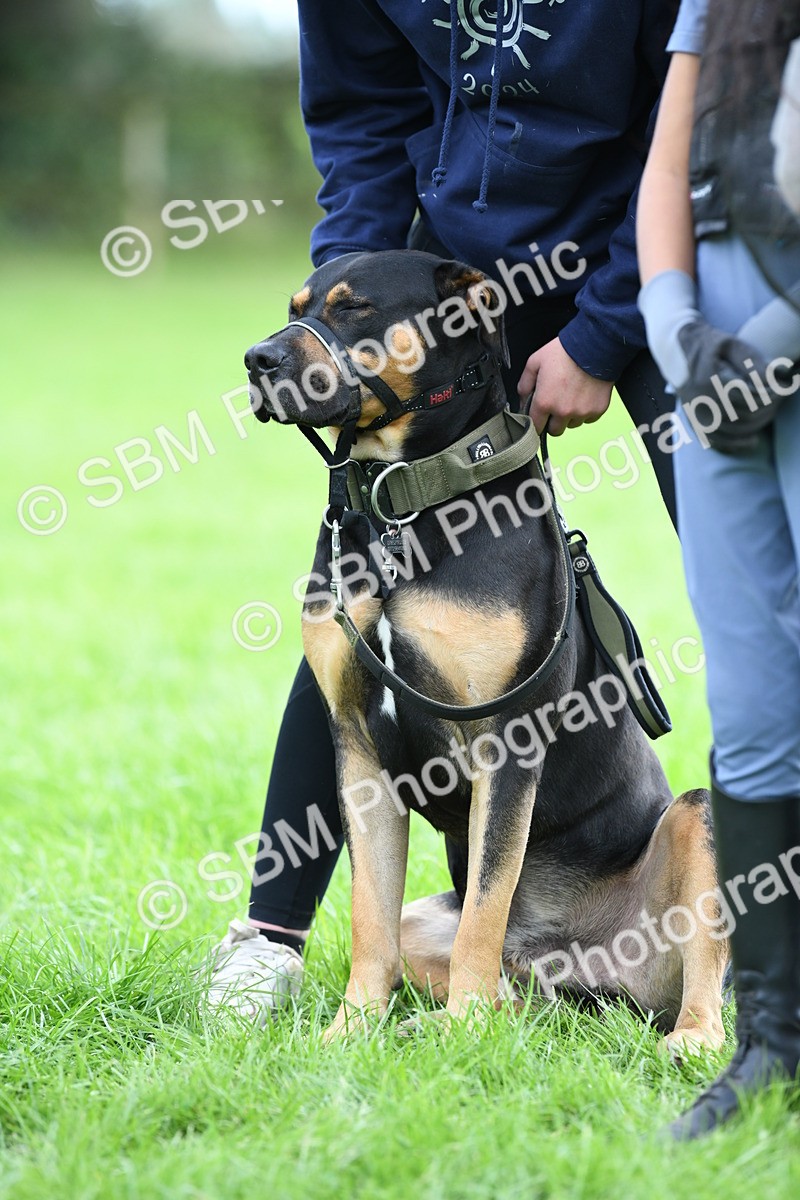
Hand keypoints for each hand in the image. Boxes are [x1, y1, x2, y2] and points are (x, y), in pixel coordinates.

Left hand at [517, 337, 612, 435]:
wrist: (594, 346)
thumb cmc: (565, 352)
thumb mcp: (534, 362)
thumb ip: (524, 384)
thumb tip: (522, 399)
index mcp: (545, 402)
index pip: (535, 427)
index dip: (536, 423)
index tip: (538, 418)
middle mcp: (563, 411)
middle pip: (554, 430)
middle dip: (553, 421)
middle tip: (556, 405)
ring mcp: (581, 412)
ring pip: (572, 424)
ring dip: (569, 416)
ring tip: (571, 396)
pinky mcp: (597, 410)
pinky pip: (587, 419)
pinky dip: (585, 411)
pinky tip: (583, 396)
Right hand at [675, 319, 787, 453]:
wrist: (676, 352)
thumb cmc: (707, 345)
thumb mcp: (731, 344)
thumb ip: (752, 360)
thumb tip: (773, 377)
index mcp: (711, 381)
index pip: (752, 397)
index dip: (773, 394)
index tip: (785, 387)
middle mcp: (702, 402)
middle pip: (747, 416)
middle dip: (770, 408)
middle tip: (781, 397)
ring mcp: (697, 416)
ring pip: (736, 430)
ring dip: (759, 423)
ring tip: (771, 410)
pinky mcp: (694, 423)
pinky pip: (718, 442)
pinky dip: (737, 444)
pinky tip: (753, 440)